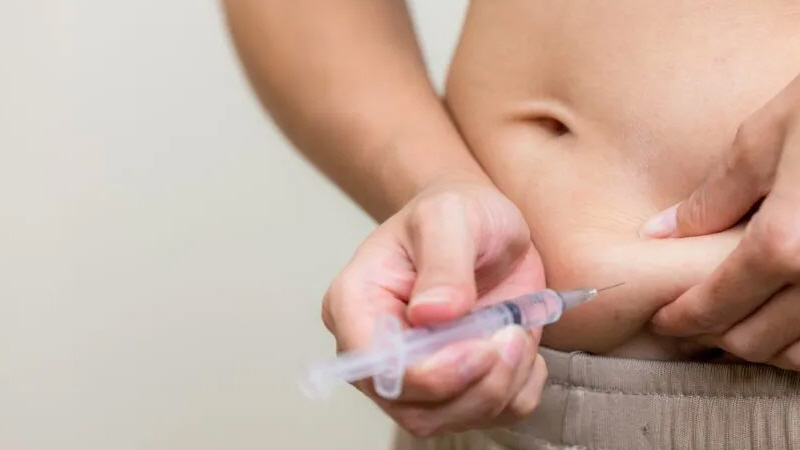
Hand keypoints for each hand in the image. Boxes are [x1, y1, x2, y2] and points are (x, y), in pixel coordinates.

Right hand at [321, 178, 546, 436]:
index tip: (480, 346)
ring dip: (501, 386)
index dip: (429, 374)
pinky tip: (522, 349)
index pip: (374, 366)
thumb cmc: (456, 211)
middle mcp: (378, 347)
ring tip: (518, 332)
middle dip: (474, 385)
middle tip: (511, 336)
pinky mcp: (453, 383)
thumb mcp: (449, 216)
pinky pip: (487, 416)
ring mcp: (415, 371)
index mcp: (357, 303)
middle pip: (413, 408)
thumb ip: (442, 263)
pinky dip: (518, 392)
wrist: (485, 223)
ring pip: (450, 419)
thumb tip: (432, 314)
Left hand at [642, 73, 799, 369]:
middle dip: (716, 334)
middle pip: (756, 342)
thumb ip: (713, 198)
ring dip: (768, 345)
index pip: (716, 304)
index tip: (664, 319)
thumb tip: (660, 231)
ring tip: (744, 318)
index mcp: (787, 244)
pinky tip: (792, 312)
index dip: (681, 317)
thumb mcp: (765, 139)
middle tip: (696, 318)